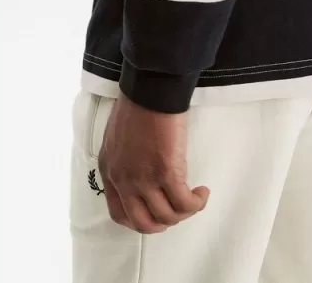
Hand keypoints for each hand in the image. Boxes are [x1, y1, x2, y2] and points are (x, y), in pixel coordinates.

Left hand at [97, 93, 210, 233]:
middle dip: (163, 223)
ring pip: (167, 217)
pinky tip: (201, 193)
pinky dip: (196, 203)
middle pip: (144, 223)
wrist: (150, 88)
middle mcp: (123, 180)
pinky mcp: (167, 173)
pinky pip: (184, 204)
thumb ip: (124, 159)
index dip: (140, 220)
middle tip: (176, 211)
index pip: (119, 213)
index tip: (154, 214)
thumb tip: (141, 172)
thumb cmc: (137, 103)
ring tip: (193, 197)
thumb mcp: (117, 137)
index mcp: (110, 170)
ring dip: (184, 212)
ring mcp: (144, 179)